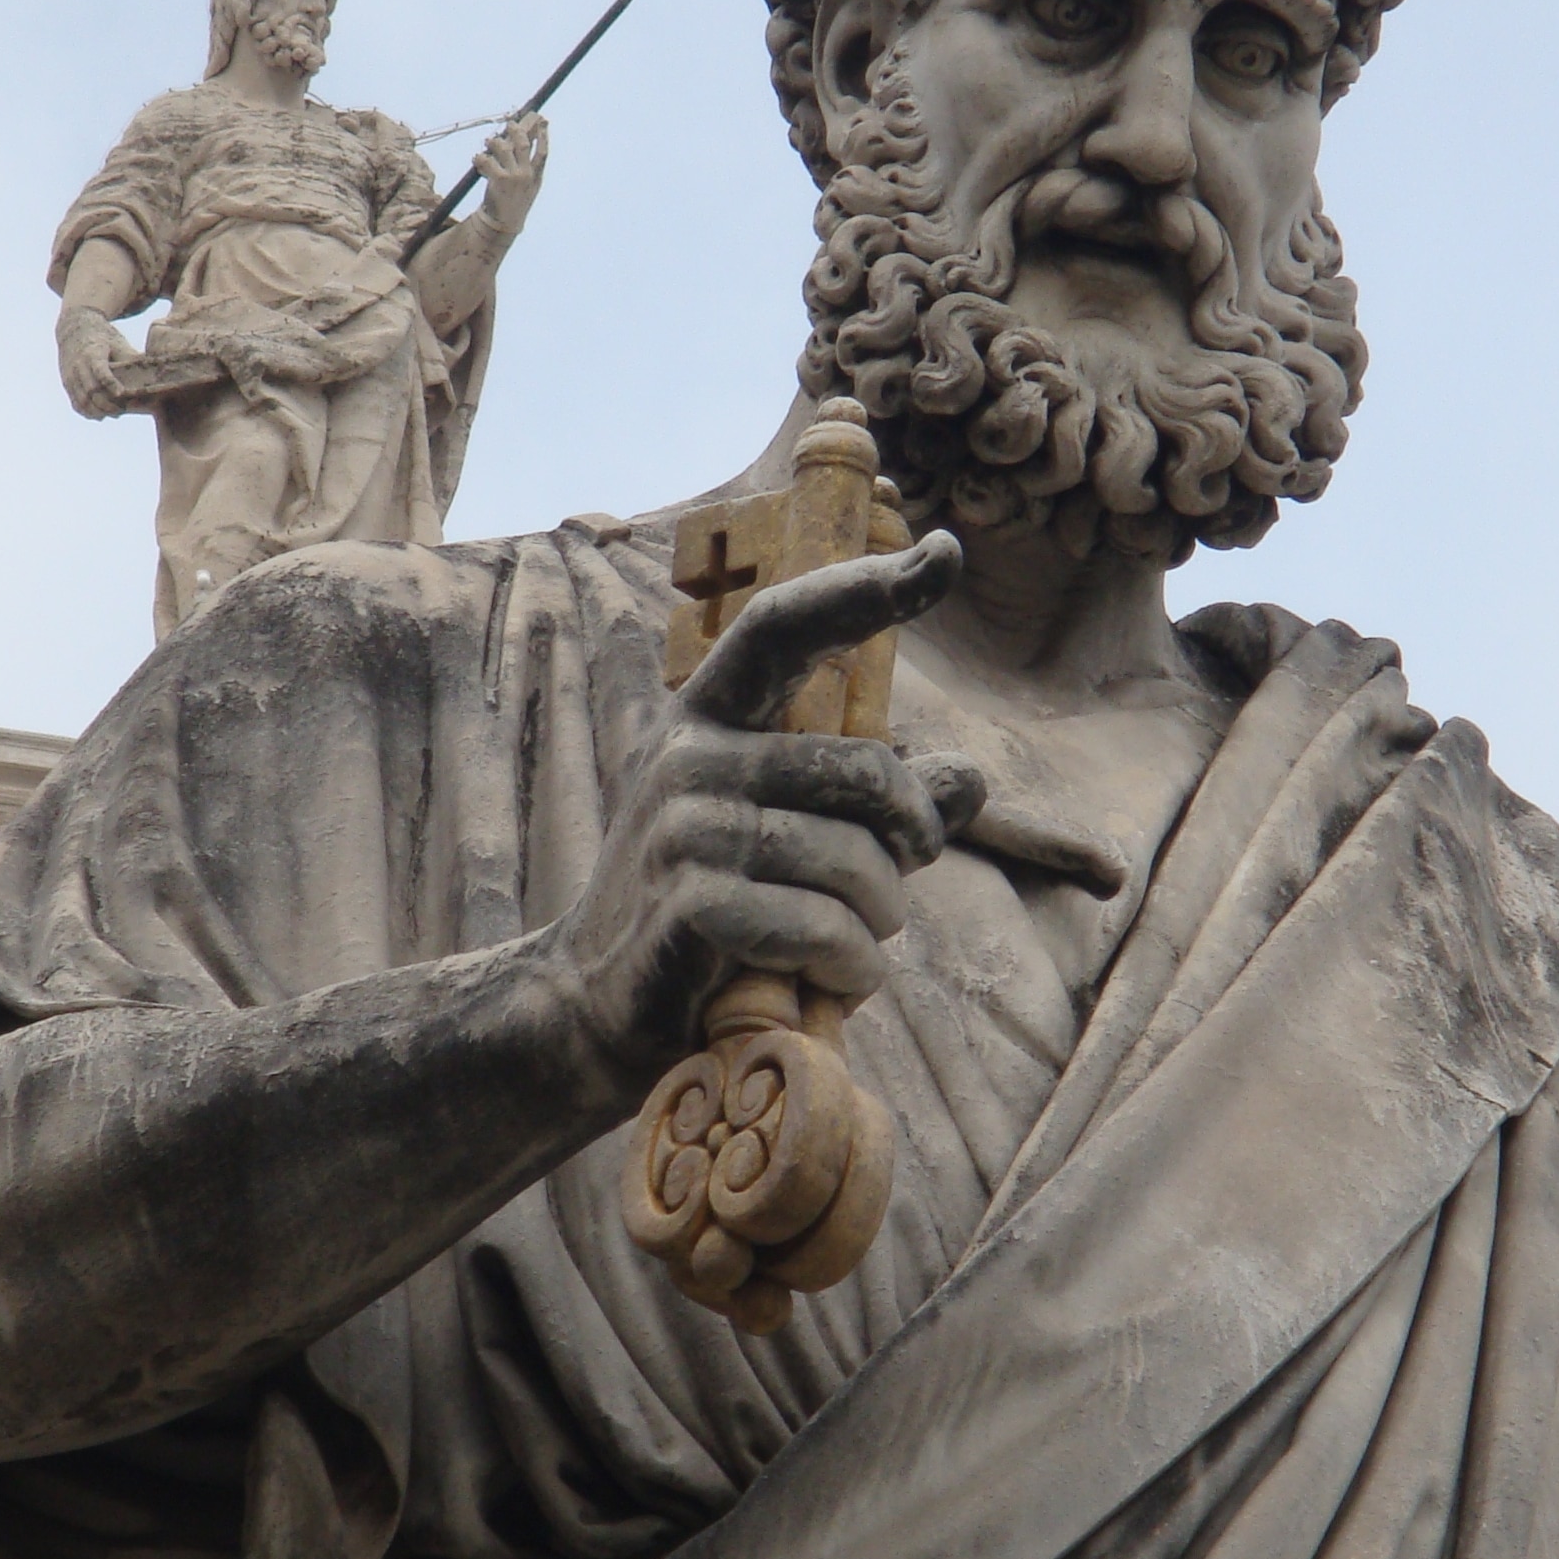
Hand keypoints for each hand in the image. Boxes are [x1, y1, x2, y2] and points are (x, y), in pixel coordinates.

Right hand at [56, 306, 135, 416]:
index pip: (100, 371)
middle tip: (123, 409)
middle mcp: (78, 365)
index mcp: (92, 353)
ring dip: (98, 411)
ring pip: (82, 400)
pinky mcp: (67, 383)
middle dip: (107, 404)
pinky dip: (88, 412)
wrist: (74, 328)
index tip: (121, 394)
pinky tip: (102, 415)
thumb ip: (131, 359)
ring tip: (116, 414)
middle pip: (91, 391)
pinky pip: (76, 403)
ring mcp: (70, 375)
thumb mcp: (118, 343)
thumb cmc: (102, 337)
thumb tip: (156, 372)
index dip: (110, 384)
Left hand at [477, 112, 549, 232]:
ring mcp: (513, 176)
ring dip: (494, 142)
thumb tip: (523, 149)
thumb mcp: (528, 188)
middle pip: (522, 144)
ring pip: (503, 148)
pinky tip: (477, 159)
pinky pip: (487, 159)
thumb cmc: (514, 203)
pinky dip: (480, 157)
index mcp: (536, 176)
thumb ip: (529, 169)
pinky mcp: (499, 179)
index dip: (544, 135)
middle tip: (509, 124)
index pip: (543, 152)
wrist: (503, 224)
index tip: (543, 121)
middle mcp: (526, 175)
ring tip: (488, 142)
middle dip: (515, 131)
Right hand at [547, 535, 978, 1083]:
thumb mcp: (792, 836)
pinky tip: (837, 977)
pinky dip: (852, 965)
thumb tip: (966, 777)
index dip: (865, 588)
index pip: (785, 624)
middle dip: (913, 835)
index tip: (944, 553)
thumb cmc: (711, 908)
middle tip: (905, 872)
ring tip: (857, 940)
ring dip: (881, 918)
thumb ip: (879, 803)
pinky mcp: (690, 907)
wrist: (592, 1005)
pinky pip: (823, 928)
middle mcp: (689, 757)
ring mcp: (683, 830)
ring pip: (856, 861)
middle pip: (867, 772)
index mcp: (707, 715)